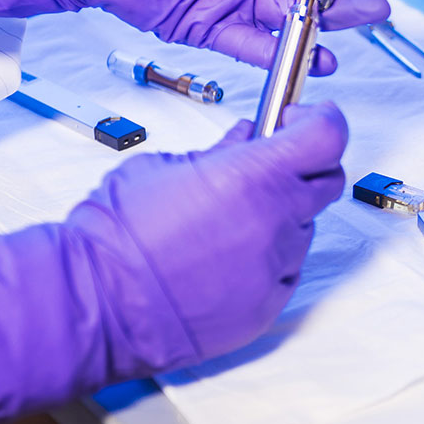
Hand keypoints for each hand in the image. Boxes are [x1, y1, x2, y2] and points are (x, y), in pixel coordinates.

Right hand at [0, 103, 345, 423]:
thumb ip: (221, 150)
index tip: (305, 118)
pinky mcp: (269, 305)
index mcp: (252, 176)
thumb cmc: (117, 233)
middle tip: (268, 166)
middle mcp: (275, 220)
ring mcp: (276, 266)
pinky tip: (224, 259)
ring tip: (226, 222)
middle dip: (305, 167)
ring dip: (280, 216)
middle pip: (328, 180)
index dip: (323, 120)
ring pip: (303, 227)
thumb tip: (249, 135)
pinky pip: (286, 269)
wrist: (95, 303)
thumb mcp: (164, 166)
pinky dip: (267, 258)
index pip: (328, 135)